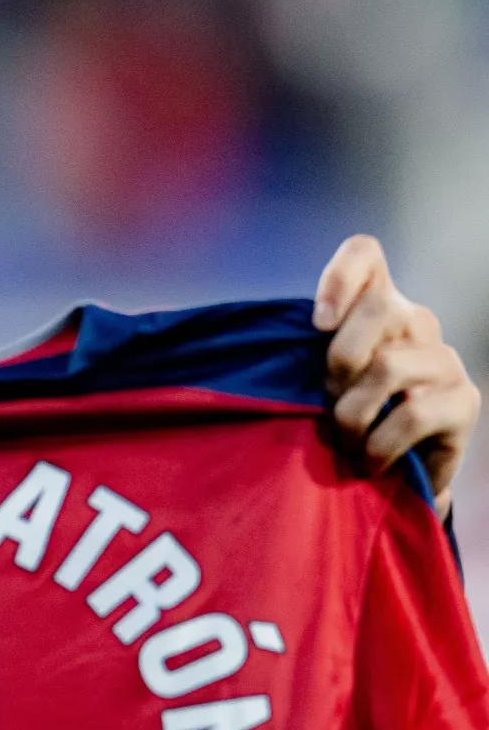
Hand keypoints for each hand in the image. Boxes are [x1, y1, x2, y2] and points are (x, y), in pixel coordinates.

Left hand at [315, 235, 478, 517]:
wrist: (388, 476)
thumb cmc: (341, 418)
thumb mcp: (314, 378)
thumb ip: (305, 351)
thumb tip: (265, 342)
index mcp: (375, 304)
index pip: (365, 254)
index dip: (340, 276)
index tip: (317, 323)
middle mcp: (416, 321)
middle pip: (377, 308)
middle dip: (337, 361)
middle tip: (326, 401)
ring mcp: (445, 359)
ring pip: (388, 365)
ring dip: (351, 413)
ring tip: (343, 440)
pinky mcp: (464, 401)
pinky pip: (411, 414)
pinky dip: (377, 445)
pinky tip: (367, 461)